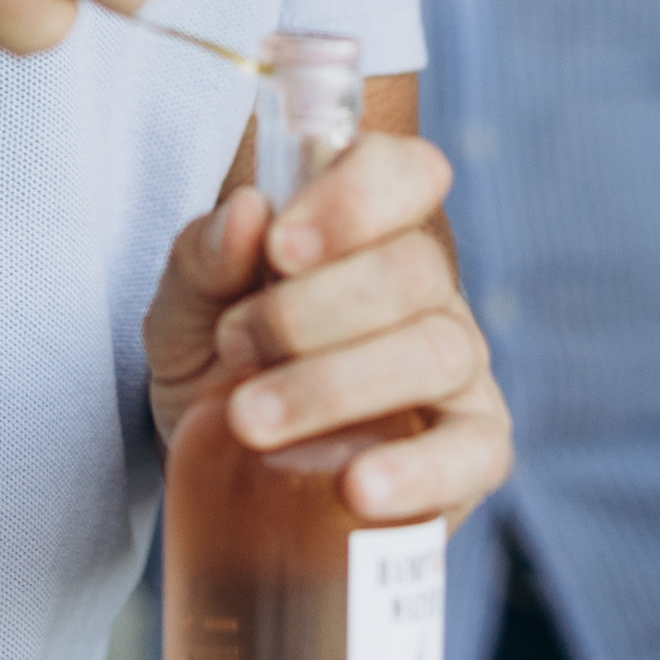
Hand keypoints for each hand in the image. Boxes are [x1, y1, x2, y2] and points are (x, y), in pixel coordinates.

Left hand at [143, 98, 511, 529]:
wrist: (226, 479)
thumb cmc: (217, 372)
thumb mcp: (183, 312)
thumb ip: (202, 259)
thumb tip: (249, 212)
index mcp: (369, 231)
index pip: (405, 171)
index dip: (355, 197)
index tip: (281, 246)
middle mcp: (429, 293)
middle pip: (412, 269)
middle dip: (311, 309)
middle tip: (234, 345)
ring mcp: (460, 374)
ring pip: (436, 352)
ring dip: (336, 385)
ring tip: (250, 421)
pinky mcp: (472, 455)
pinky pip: (476, 453)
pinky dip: (419, 470)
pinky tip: (357, 488)